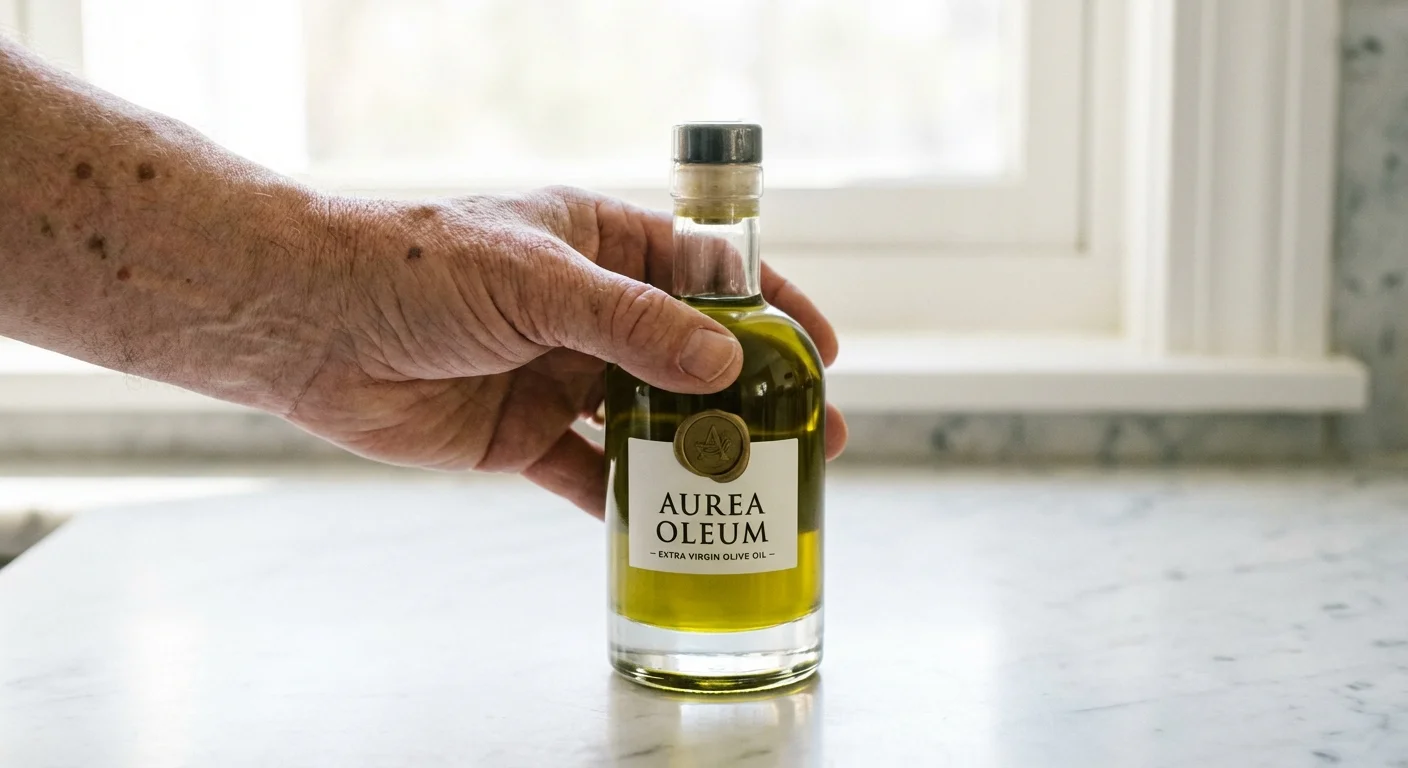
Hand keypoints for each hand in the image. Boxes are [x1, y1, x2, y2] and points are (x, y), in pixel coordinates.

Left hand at [288, 186, 847, 515]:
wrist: (313, 326)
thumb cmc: (418, 268)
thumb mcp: (539, 280)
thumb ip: (633, 324)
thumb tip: (726, 361)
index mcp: (599, 246)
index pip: (706, 274)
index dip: (768, 309)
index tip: (819, 351)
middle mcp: (587, 311)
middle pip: (690, 355)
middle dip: (751, 395)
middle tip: (811, 437)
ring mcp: (558, 375)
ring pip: (647, 419)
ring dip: (699, 451)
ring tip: (756, 485)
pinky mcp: (523, 435)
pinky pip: (588, 472)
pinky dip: (626, 499)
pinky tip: (668, 523)